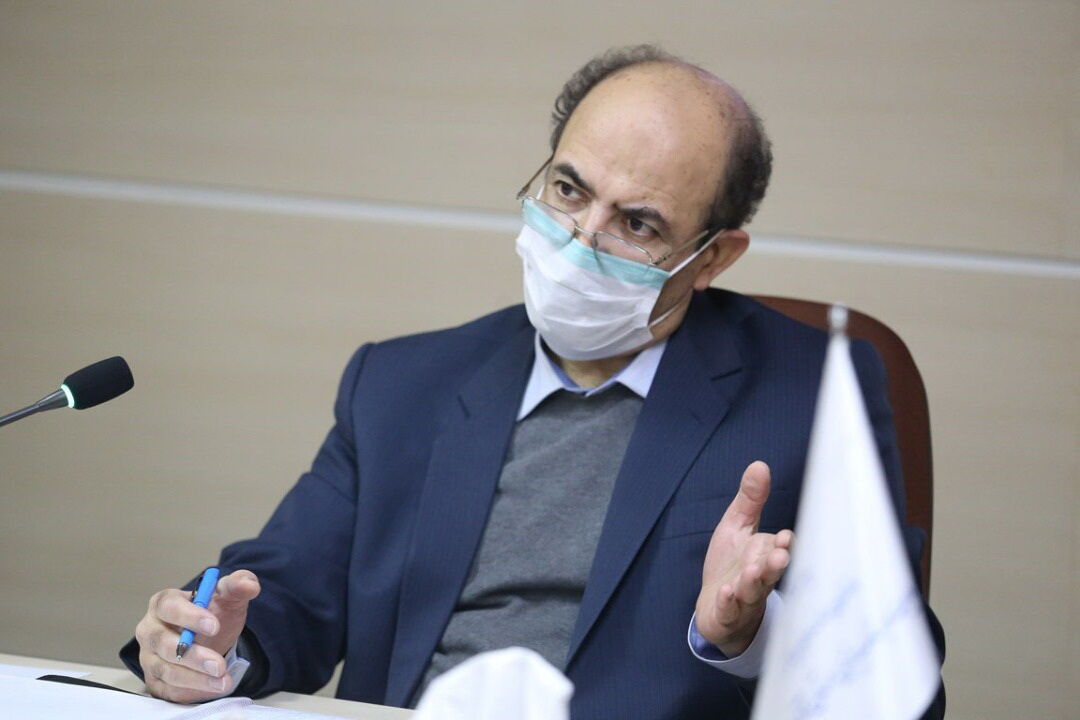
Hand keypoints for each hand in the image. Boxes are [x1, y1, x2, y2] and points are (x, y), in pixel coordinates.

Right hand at [135, 569, 260, 702]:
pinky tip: (211, 690)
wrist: (211, 637)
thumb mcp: (228, 597)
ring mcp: (149, 656)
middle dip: (193, 656)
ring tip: (223, 681)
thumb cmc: (213, 613)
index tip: (214, 626)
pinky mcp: (154, 679)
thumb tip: (249, 584)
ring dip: (195, 679)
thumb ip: (238, 585)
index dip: (189, 617)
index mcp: (163, 603)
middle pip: (163, 643)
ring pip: (165, 670)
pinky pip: (167, 689)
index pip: (169, 607)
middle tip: (219, 665)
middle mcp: (150, 630)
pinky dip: (189, 692)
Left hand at [695, 461, 792, 655]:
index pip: (778, 549)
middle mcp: (760, 577)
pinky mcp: (727, 615)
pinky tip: (725, 593)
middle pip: (770, 572)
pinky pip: (729, 610)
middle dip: (774, 565)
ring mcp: (744, 598)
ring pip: (753, 592)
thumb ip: (750, 500)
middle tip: (780, 556)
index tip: (785, 538)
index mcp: (764, 555)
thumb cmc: (732, 565)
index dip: (782, 545)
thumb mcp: (737, 527)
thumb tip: (760, 464)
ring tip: (751, 573)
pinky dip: (728, 603)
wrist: (717, 608)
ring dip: (753, 583)